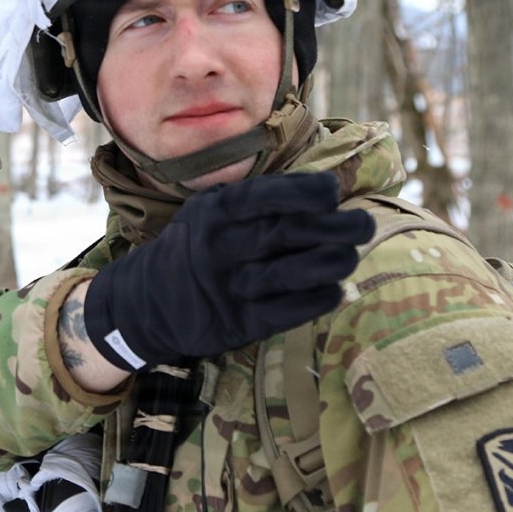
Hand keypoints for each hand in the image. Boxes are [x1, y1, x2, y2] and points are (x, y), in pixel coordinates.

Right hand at [83, 171, 374, 370]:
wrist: (149, 300)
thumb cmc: (196, 244)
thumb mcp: (211, 209)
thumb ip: (258, 200)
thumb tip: (327, 189)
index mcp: (215, 211)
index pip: (265, 196)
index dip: (305, 192)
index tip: (333, 191)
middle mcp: (220, 247)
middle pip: (287, 233)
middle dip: (335, 227)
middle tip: (363, 225)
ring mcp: (228, 287)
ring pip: (290, 274)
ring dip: (332, 263)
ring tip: (351, 256)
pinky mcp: (237, 323)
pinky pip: (286, 312)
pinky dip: (317, 300)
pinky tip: (335, 290)